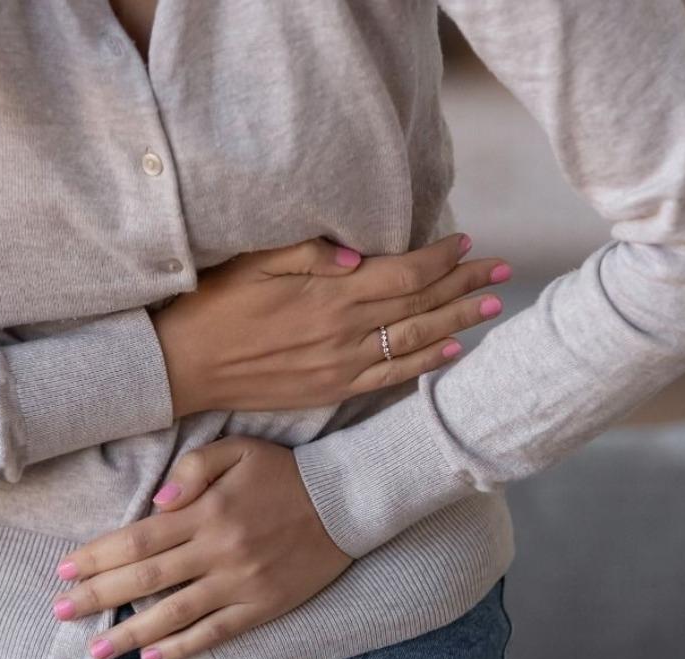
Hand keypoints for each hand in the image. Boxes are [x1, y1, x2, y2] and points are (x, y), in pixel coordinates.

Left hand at [51, 436, 351, 658]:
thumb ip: (192, 469)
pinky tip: (153, 657)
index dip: (98, 556)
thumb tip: (155, 502)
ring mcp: (240, 582)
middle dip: (98, 597)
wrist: (346, 500)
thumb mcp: (237, 450)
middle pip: (145, 578)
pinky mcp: (262, 606)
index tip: (65, 568)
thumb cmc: (284, 472)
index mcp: (206, 511)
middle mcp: (218, 550)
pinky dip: (182, 647)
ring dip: (130, 633)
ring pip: (174, 613)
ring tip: (96, 650)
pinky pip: (215, 631)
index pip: (138, 539)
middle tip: (62, 610)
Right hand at [154, 233, 510, 416]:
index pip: (403, 273)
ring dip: (457, 323)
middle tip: (501, 271)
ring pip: (414, 341)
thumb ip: (308, 253)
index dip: (440, 258)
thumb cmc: (212, 306)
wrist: (183, 367)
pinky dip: (425, 364)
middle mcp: (343, 332)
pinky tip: (450, 352)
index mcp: (328, 294)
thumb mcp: (252, 262)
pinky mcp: (330, 391)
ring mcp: (339, 366)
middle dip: (463, 285)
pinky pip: (390, 378)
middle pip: (419, 305)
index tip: (465, 242)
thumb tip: (362, 255)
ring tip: (490, 306)